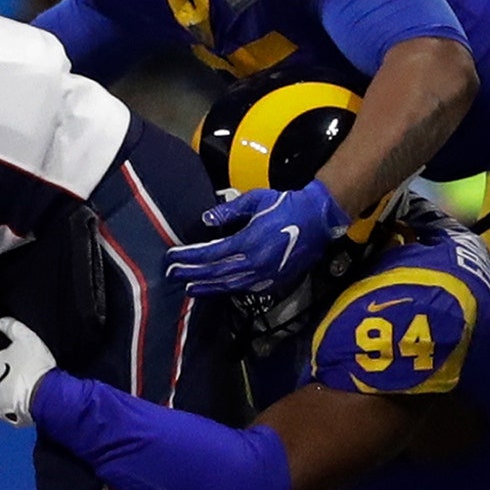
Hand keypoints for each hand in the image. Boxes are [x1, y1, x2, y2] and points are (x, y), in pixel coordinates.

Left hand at [0, 317, 57, 426]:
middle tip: (32, 375)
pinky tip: (32, 402)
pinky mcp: (6, 415)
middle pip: (3, 376)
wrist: (43, 395)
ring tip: (34, 390)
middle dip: (14, 376)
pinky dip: (19, 405)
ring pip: (6, 392)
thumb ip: (11, 327)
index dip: (17, 359)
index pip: (3, 357)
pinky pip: (12, 409)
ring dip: (16, 391)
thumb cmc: (35, 365)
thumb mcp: (26, 337)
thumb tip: (0, 322)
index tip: (29, 361)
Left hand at [163, 180, 349, 296]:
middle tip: (172, 275)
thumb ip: (229, 210)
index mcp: (248, 242)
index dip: (189, 257)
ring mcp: (265, 275)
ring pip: (229, 285)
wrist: (317, 219)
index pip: (210, 254)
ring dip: (207, 286)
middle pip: (215, 272)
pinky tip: (217, 288)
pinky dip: (228, 289)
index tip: (172, 257)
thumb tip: (206, 219)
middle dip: (191, 274)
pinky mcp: (274, 281)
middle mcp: (254, 262)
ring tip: (190, 287)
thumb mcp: (256, 200)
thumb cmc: (286, 205)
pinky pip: (245, 288)